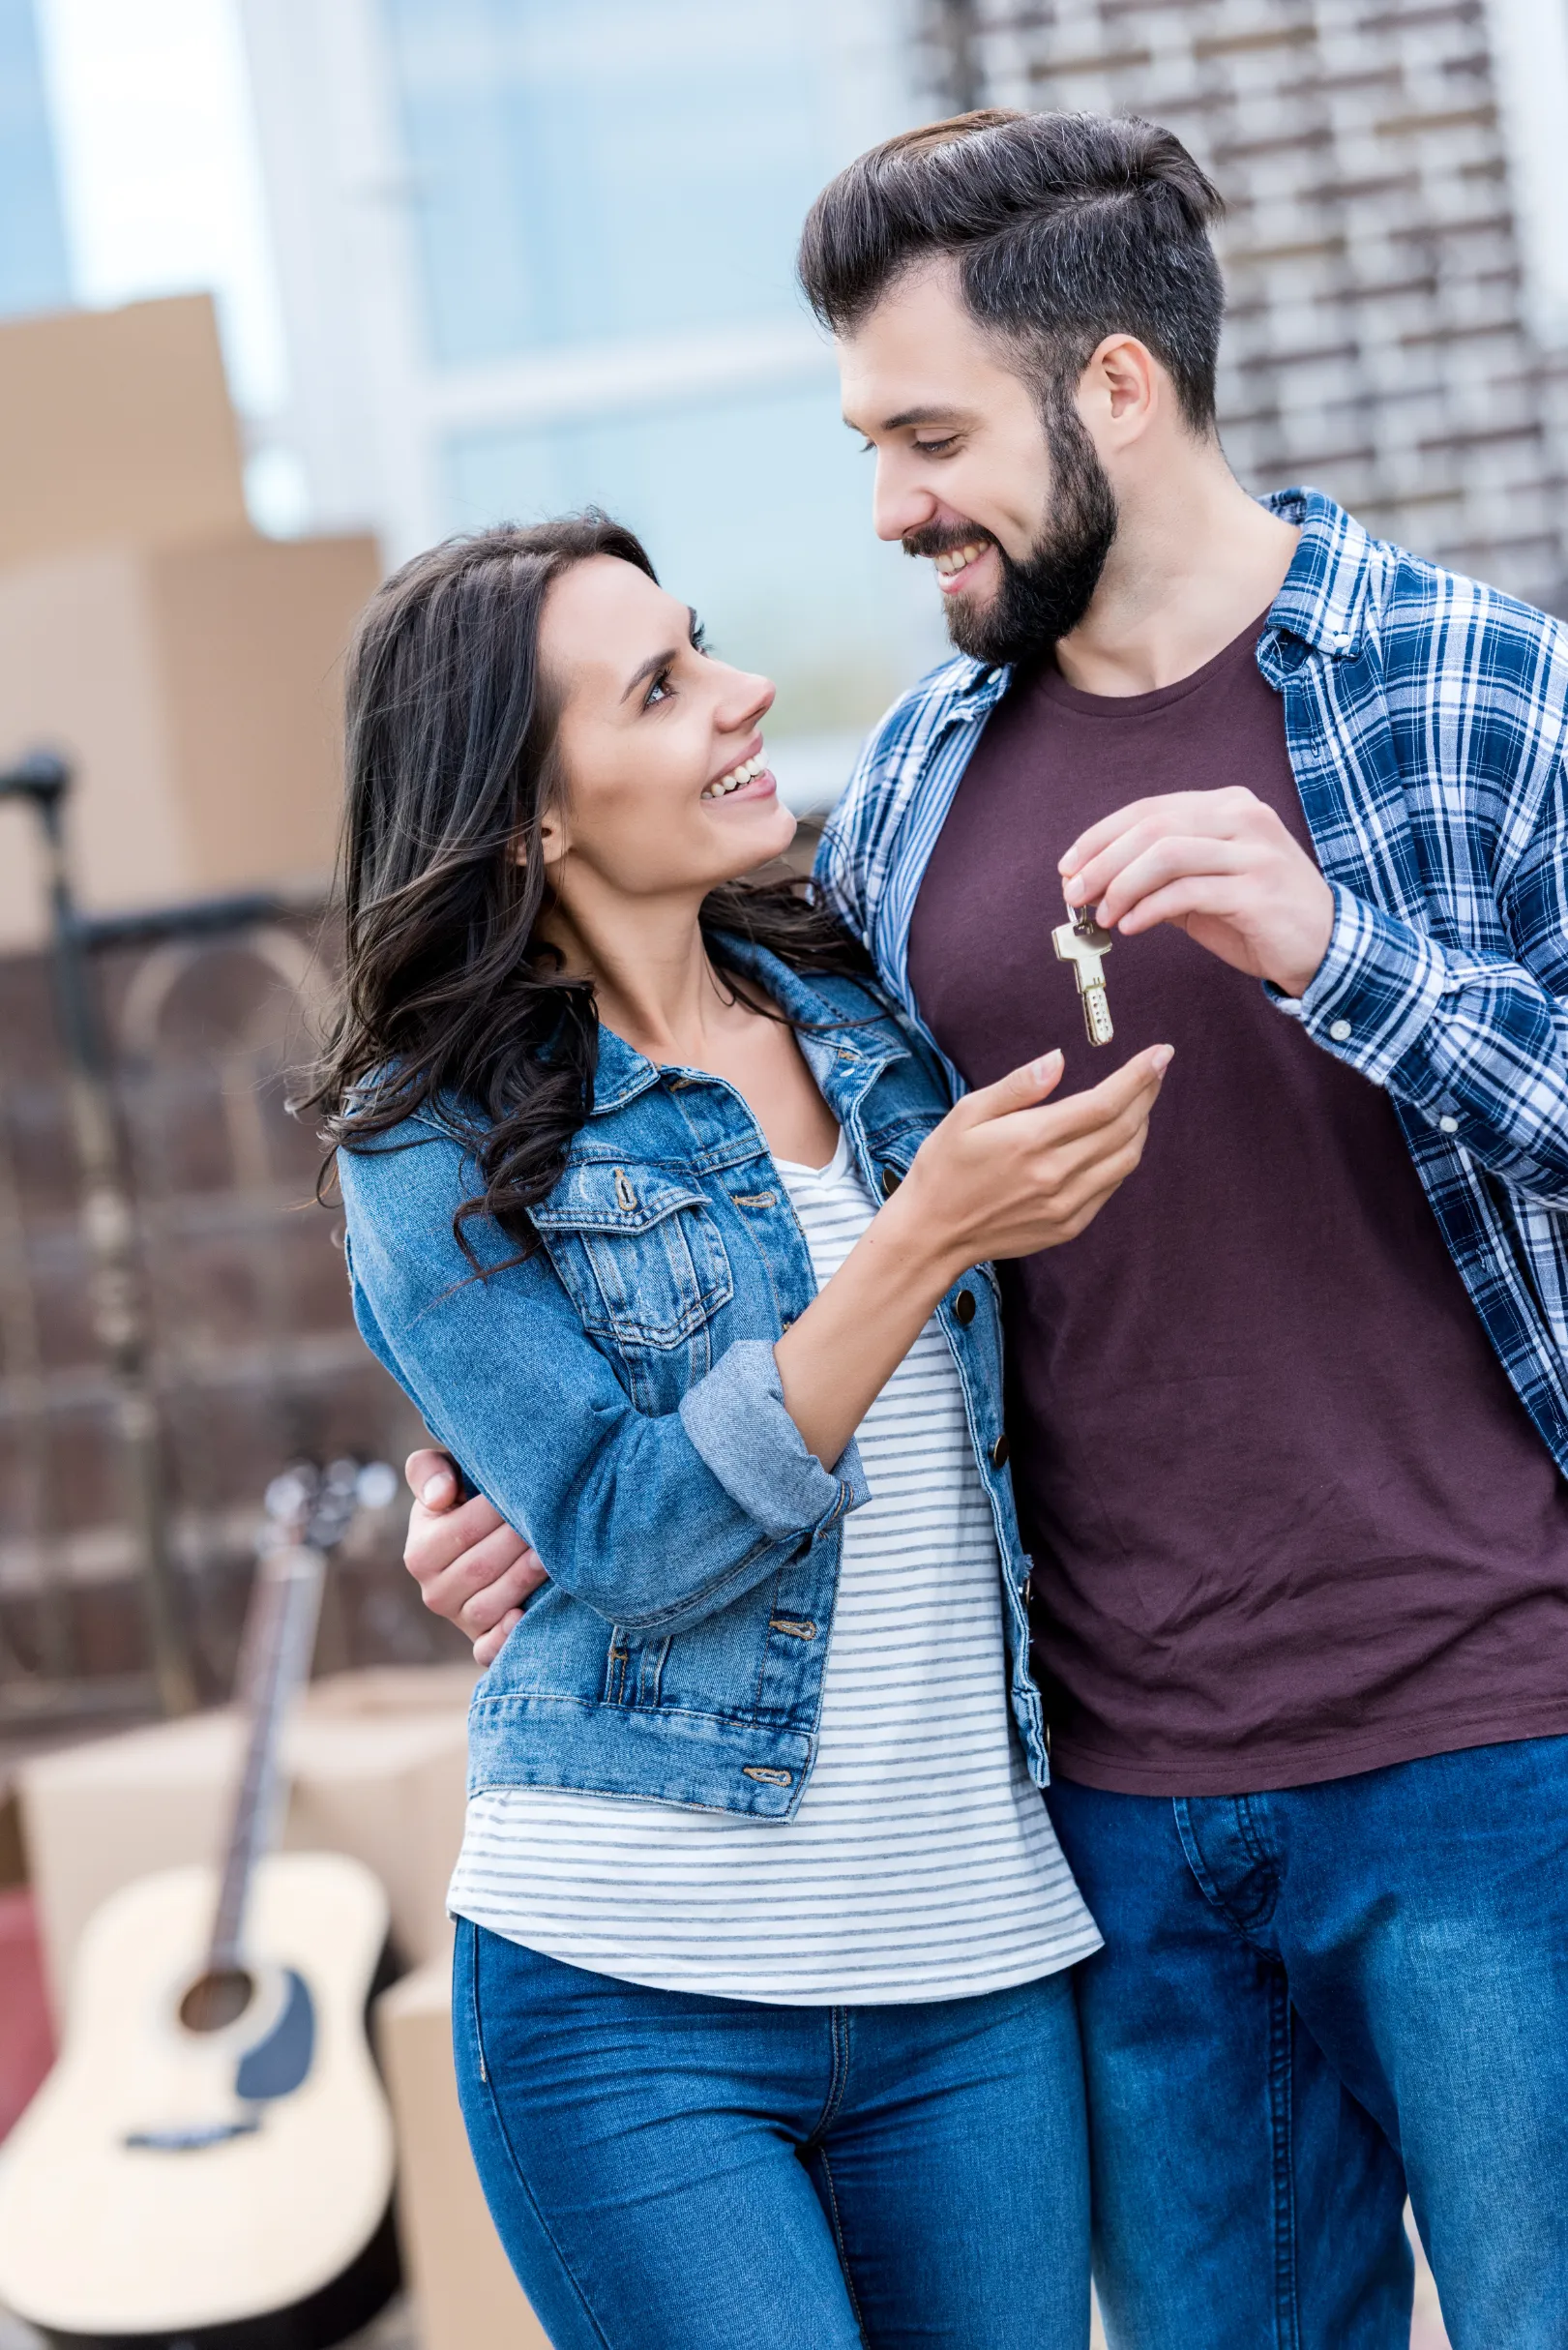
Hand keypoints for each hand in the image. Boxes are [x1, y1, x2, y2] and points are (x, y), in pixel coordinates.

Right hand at [403, 1449, 546, 1665]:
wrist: (490, 1540)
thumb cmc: (468, 1499)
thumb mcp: (444, 1477)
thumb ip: (429, 1471)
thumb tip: (440, 1496)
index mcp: (420, 1553)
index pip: (461, 1531)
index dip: (496, 1511)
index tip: (527, 1493)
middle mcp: (434, 1593)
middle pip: (479, 1568)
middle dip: (517, 1543)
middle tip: (552, 1521)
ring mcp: (459, 1621)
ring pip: (488, 1607)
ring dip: (521, 1581)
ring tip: (549, 1556)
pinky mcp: (481, 1643)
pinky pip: (486, 1650)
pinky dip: (503, 1639)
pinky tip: (523, 1617)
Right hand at [899, 1042, 1170, 1277]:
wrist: (933, 1233)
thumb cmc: (945, 1167)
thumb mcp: (967, 1113)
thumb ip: (1018, 1086)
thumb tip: (1059, 1059)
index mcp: (1031, 1140)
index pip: (1105, 1103)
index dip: (1139, 1076)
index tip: (1160, 1053)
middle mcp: (1055, 1174)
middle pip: (1124, 1128)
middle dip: (1148, 1093)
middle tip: (1157, 1069)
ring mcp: (1066, 1204)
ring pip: (1126, 1159)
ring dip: (1141, 1126)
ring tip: (1141, 1102)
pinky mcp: (1069, 1225)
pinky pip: (1111, 1186)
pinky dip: (1123, 1157)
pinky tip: (1117, 1140)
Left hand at [1059, 788, 1334, 998]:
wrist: (1327, 948)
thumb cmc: (1260, 918)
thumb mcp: (1204, 888)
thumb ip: (1160, 878)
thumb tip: (1097, 882)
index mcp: (1228, 807)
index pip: (1150, 809)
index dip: (1101, 835)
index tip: (1068, 866)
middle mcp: (1244, 818)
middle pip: (1153, 826)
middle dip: (1102, 861)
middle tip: (1073, 893)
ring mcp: (1254, 852)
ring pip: (1167, 854)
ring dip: (1121, 885)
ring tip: (1101, 916)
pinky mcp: (1258, 891)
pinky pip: (1187, 892)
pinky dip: (1149, 909)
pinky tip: (1130, 927)